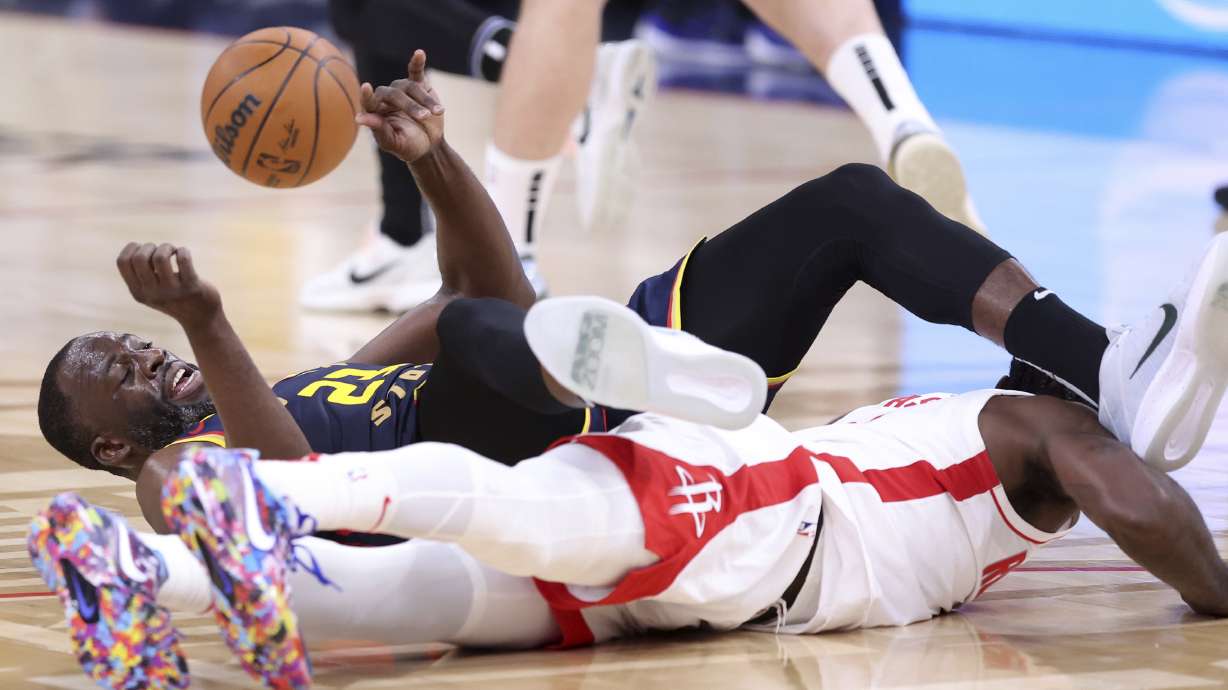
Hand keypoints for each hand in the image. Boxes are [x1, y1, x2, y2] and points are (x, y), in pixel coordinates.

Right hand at [116, 243, 220, 328]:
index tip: (144, 250)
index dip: (131, 248)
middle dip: (149, 246)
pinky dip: (183, 251)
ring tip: (173, 251)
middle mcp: (152, 293)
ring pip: (160, 258)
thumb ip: (141, 274)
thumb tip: (137, 247)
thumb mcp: (151, 290)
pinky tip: (184, 254)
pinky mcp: (191, 287)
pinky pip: (183, 260)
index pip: (122, 262)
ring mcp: (172, 291)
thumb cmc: (174, 296)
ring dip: (166, 247)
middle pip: (139, 258)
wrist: (201, 317)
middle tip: (161, 251)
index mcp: (138, 292)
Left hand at [356, 49, 444, 163]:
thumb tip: (359, 118)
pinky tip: (420, 53)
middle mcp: (386, 97)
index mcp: (376, 112)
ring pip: (411, 88)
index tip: (366, 87)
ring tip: (438, 112)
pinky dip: (417, 62)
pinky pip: (416, 71)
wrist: (430, 143)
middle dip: (411, 106)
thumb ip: (379, 131)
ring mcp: (402, 89)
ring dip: (426, 100)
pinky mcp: (418, 84)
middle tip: (424, 117)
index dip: (367, 95)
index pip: (368, 102)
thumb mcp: (395, 143)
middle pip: (394, 95)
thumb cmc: (408, 146)